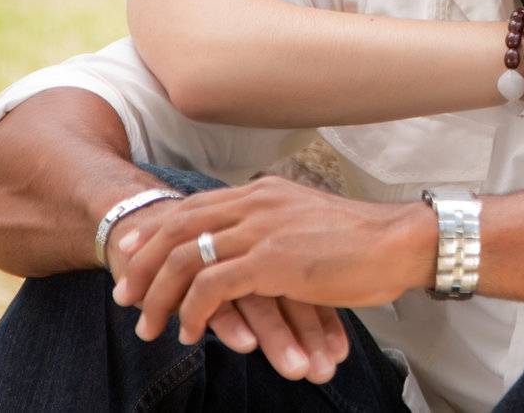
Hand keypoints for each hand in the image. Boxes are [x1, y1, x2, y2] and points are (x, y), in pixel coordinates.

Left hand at [107, 198, 350, 382]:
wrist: (398, 243)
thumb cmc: (360, 242)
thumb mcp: (305, 222)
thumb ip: (272, 227)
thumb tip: (248, 250)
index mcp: (262, 191)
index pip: (194, 205)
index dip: (156, 229)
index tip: (131, 252)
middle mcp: (256, 202)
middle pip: (178, 227)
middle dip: (143, 263)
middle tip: (125, 296)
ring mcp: (262, 229)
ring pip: (186, 258)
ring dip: (160, 296)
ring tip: (149, 325)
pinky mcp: (272, 261)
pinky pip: (212, 286)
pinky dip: (193, 312)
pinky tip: (191, 332)